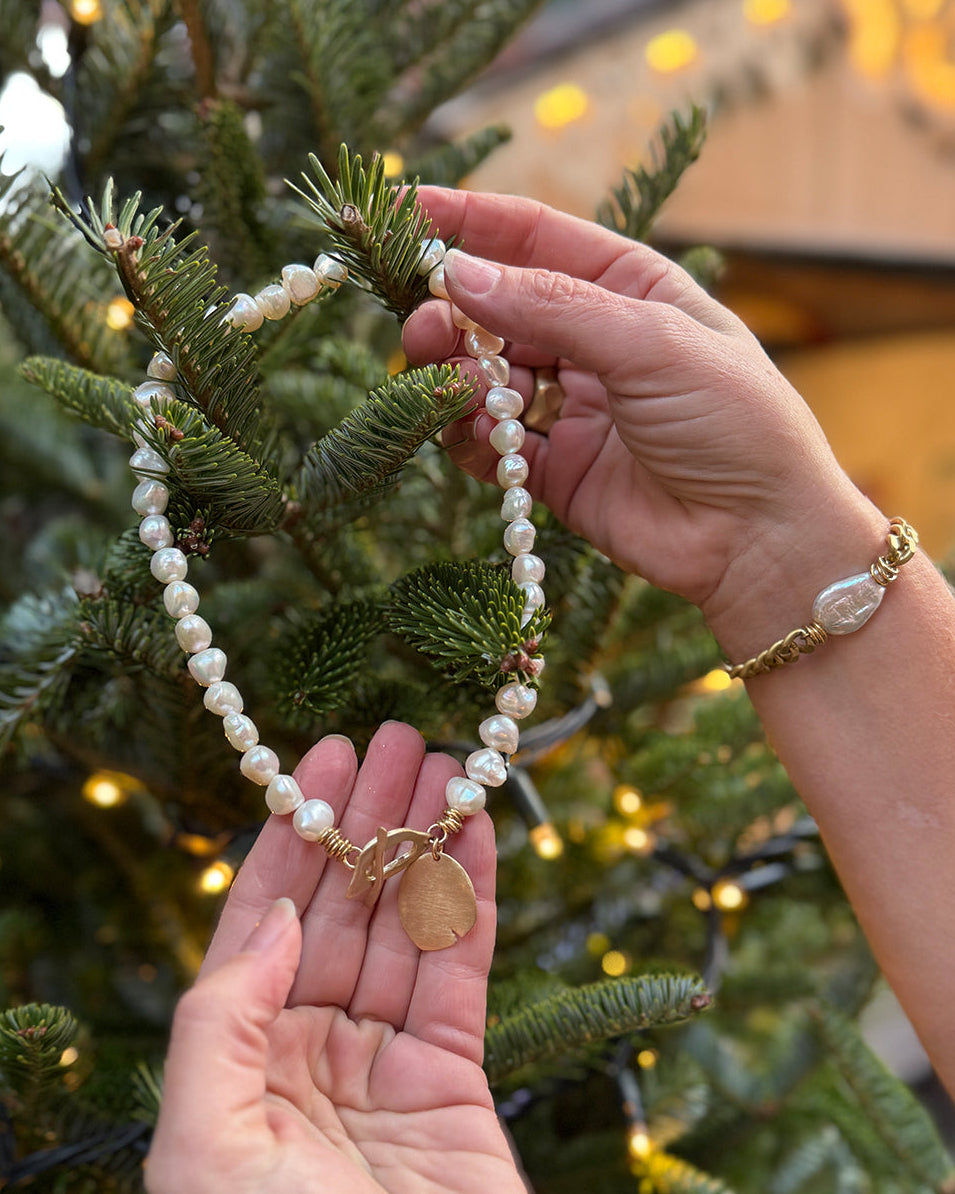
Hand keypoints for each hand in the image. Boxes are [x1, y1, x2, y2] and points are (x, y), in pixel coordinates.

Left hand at [145, 722, 525, 1193]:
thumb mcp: (202, 1143)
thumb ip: (220, 1019)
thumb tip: (272, 917)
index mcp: (237, 1061)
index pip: (260, 923)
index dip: (289, 837)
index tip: (315, 764)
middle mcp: (306, 1048)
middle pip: (339, 907)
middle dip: (366, 821)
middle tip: (395, 738)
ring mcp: (382, 1060)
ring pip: (404, 925)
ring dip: (424, 842)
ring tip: (445, 764)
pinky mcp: (454, 1077)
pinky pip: (462, 969)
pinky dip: (472, 897)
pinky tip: (477, 831)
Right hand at [402, 188, 881, 653]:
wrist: (760, 538)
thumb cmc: (733, 422)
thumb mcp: (650, 342)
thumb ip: (552, 308)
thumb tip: (460, 274)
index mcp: (631, 289)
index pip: (537, 239)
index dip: (472, 221)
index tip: (407, 211)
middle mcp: (596, 344)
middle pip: (500, 311)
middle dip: (455, 315)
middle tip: (421, 328)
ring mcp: (574, 409)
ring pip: (489, 378)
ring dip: (462, 379)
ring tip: (460, 389)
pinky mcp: (559, 472)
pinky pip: (495, 446)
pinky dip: (474, 439)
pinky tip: (478, 436)